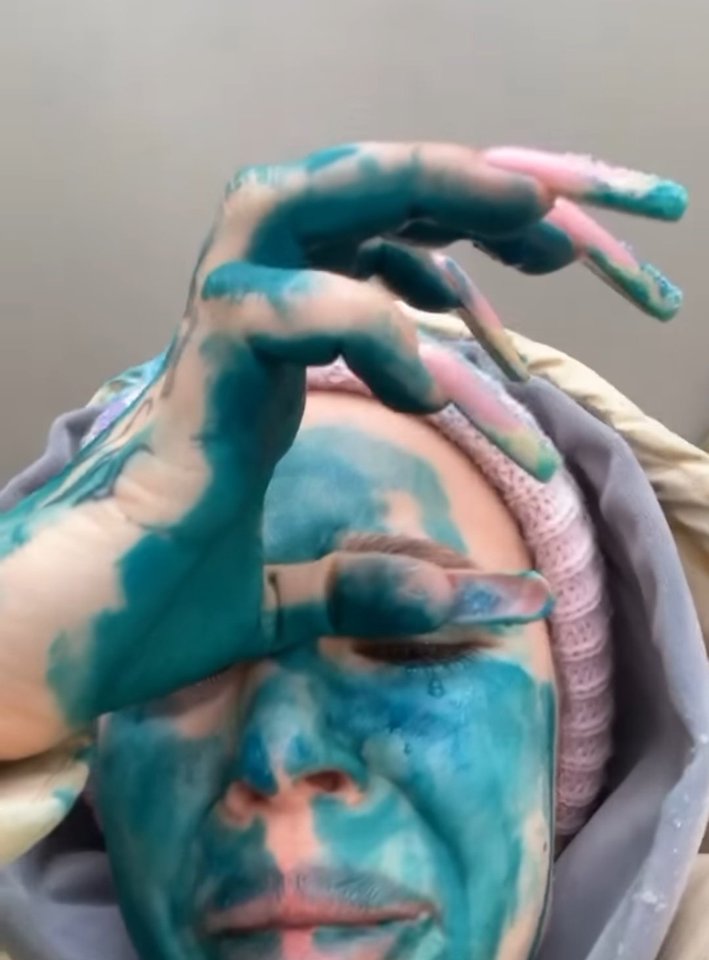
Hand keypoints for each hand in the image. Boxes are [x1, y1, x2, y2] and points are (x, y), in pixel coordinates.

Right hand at [0, 142, 685, 754]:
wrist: (58, 646)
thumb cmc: (145, 617)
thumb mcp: (288, 603)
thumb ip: (377, 588)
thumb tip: (506, 597)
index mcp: (261, 372)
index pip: (352, 253)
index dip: (442, 235)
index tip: (537, 261)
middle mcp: (235, 340)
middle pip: (329, 199)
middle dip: (441, 184)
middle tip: (544, 213)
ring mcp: (207, 355)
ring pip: (287, 206)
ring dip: (406, 193)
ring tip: (517, 218)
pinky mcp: (189, 392)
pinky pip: (274, 312)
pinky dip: (360, 323)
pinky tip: (427, 384)